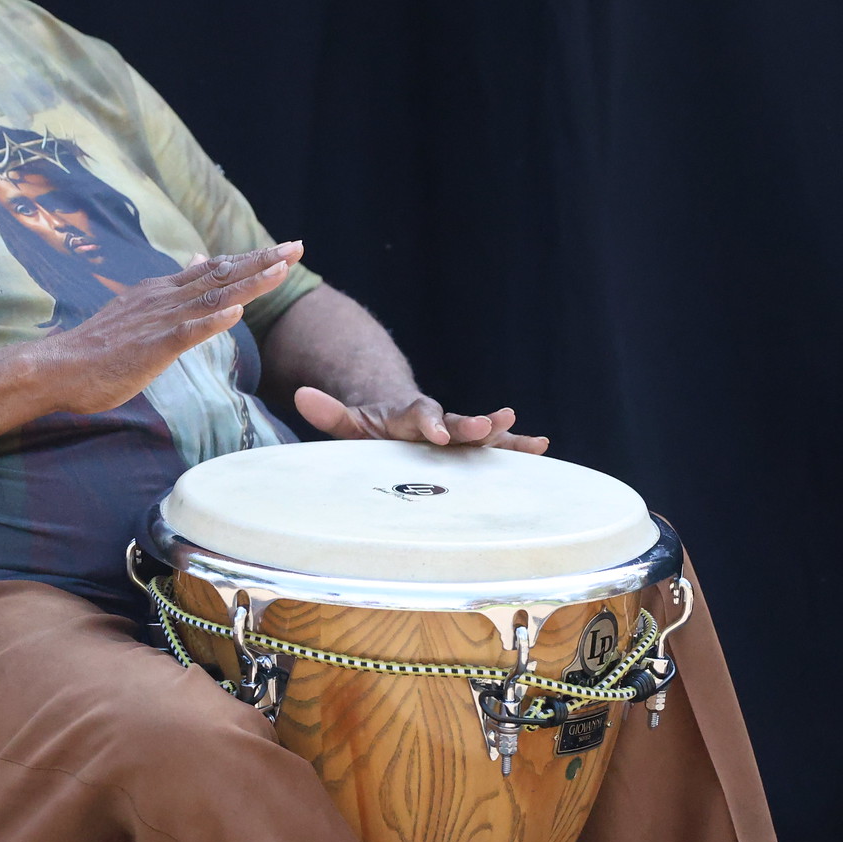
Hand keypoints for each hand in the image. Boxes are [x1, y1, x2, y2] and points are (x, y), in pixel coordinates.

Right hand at [46, 242, 304, 414]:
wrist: (59, 367)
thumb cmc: (98, 348)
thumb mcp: (138, 310)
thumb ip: (170, 292)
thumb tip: (195, 262)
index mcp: (161, 291)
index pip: (214, 269)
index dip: (250, 259)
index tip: (282, 250)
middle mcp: (164, 298)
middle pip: (221, 275)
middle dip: (262, 261)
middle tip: (298, 247)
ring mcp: (158, 320)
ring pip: (212, 298)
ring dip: (249, 284)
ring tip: (281, 271)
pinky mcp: (151, 346)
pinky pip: (187, 332)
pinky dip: (212, 322)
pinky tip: (236, 315)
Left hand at [293, 387, 549, 453]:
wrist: (399, 418)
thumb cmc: (374, 428)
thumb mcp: (349, 421)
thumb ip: (329, 412)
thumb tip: (299, 394)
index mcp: (409, 415)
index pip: (419, 414)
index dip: (428, 422)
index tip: (436, 432)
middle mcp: (439, 421)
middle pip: (457, 421)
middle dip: (473, 424)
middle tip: (489, 425)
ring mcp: (458, 432)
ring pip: (483, 434)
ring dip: (504, 435)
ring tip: (531, 436)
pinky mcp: (471, 445)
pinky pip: (499, 447)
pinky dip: (519, 447)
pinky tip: (543, 447)